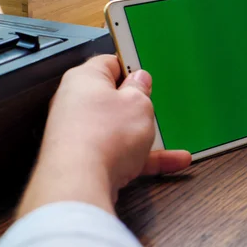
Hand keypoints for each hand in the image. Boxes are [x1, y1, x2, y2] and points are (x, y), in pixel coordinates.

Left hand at [18, 55, 190, 216]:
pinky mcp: (87, 160)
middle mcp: (76, 104)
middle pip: (113, 99)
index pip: (110, 63)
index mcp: (85, 79)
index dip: (132, 67)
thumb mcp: (139, 103)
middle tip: (155, 106)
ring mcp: (80, 134)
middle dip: (138, 105)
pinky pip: (122, 154)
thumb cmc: (103, 136)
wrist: (80, 183)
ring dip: (145, 135)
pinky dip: (145, 158)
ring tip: (170, 140)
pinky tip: (170, 163)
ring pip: (120, 130)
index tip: (147, 75)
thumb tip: (140, 80)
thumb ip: (141, 89)